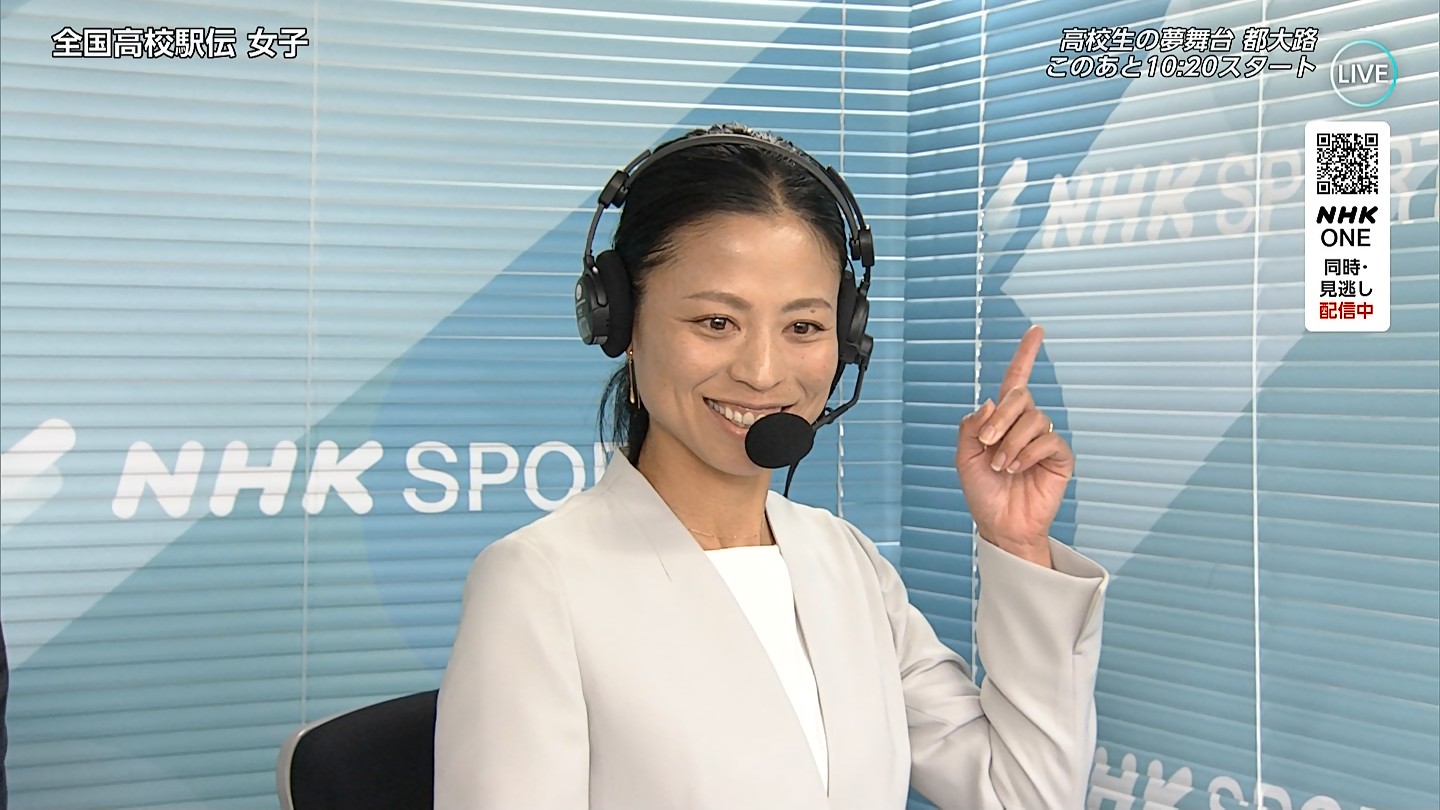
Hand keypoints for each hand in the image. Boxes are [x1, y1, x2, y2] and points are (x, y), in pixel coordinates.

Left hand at [954, 325, 1073, 566]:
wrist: (999, 524)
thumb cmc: (983, 492)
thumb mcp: (964, 456)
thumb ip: (972, 426)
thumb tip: (991, 401)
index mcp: (1002, 420)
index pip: (1016, 380)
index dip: (1026, 354)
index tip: (1036, 331)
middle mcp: (1025, 424)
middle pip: (1020, 396)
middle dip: (1001, 418)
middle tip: (987, 444)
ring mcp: (1043, 439)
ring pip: (1033, 419)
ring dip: (1011, 442)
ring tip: (1001, 466)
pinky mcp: (1059, 456)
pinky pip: (1047, 440)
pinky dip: (1028, 452)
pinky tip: (1017, 468)